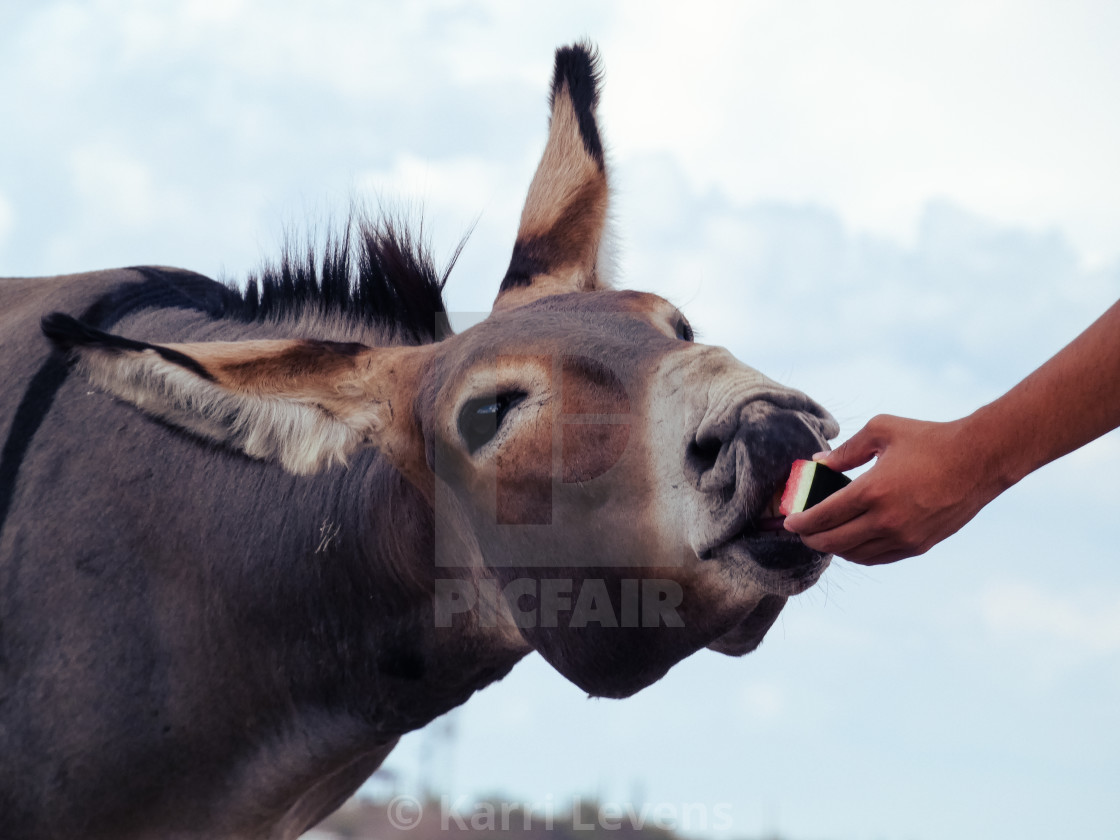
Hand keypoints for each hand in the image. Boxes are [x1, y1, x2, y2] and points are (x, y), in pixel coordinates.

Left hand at [783, 414, 1007, 564]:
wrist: (980, 459)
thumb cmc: (929, 438)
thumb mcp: (881, 431)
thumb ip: (845, 450)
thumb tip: (817, 463)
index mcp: (873, 491)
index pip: (824, 516)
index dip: (800, 522)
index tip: (788, 521)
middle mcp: (887, 520)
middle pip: (834, 541)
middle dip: (811, 538)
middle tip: (800, 531)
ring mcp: (904, 537)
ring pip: (855, 554)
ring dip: (834, 548)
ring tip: (823, 535)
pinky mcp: (919, 546)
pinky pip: (878, 558)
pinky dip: (858, 553)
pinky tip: (851, 542)